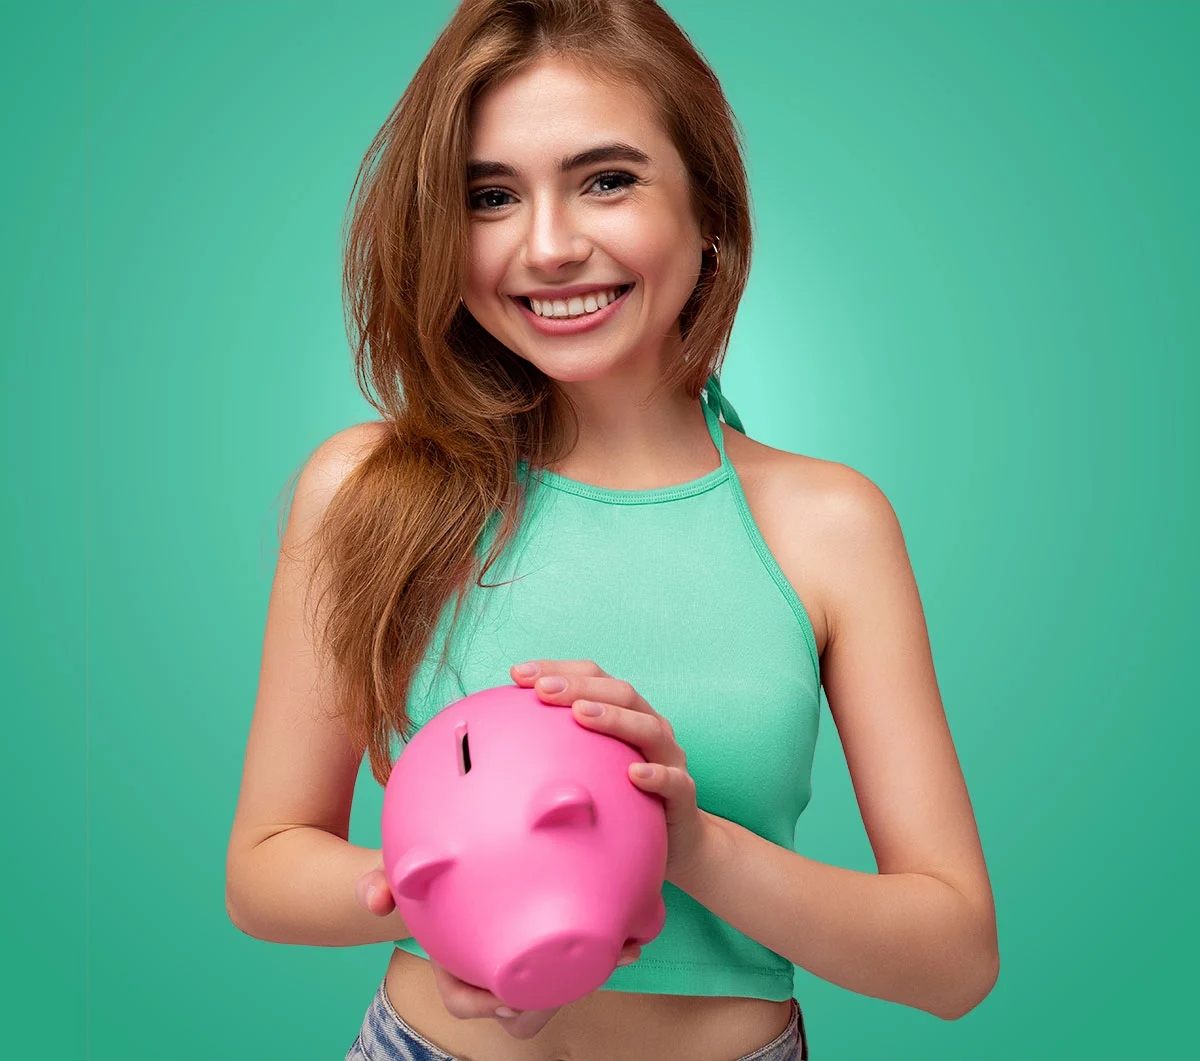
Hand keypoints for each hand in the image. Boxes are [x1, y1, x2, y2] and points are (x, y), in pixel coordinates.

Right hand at [354, 852, 641, 1038]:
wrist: (457, 852)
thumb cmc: (434, 871)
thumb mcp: (405, 872)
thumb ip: (383, 882)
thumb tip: (371, 898)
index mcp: (461, 962)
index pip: (471, 1000)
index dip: (487, 1004)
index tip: (506, 998)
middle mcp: (500, 964)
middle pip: (528, 1006)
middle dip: (554, 997)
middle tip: (577, 973)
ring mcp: (534, 950)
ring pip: (566, 978)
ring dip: (597, 966)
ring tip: (627, 946)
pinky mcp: (563, 930)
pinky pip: (589, 946)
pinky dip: (612, 938)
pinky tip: (636, 920)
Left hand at [509, 659, 719, 886]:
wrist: (676, 843)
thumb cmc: (622, 799)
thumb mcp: (589, 768)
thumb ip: (558, 748)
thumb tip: (498, 741)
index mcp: (625, 714)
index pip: (593, 678)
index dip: (557, 669)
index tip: (517, 674)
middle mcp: (650, 727)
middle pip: (620, 693)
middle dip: (579, 686)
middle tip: (543, 689)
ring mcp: (669, 759)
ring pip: (649, 727)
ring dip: (614, 718)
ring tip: (581, 714)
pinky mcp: (682, 795)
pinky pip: (674, 781)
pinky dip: (656, 775)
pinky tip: (634, 775)